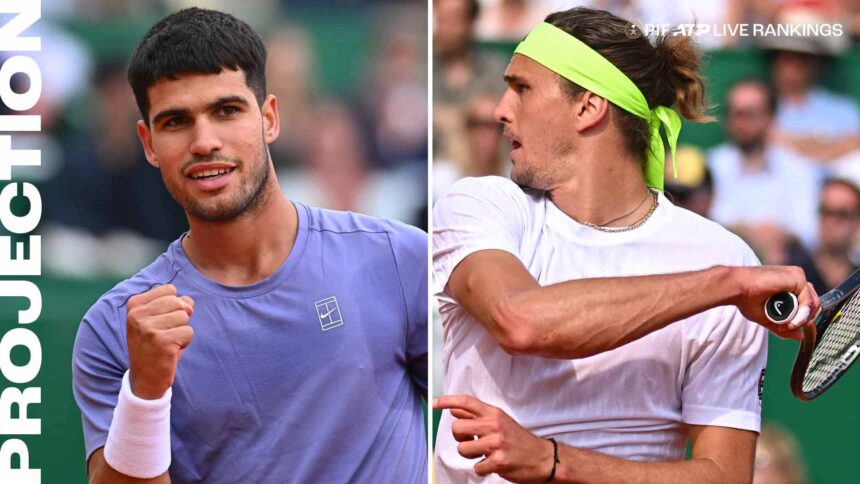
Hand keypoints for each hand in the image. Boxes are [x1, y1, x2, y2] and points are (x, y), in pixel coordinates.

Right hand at [126, 284, 194, 398]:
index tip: (159, 322)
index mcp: (135, 304)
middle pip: (178, 302)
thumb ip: (176, 304)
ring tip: (167, 342)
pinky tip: (170, 351)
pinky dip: (185, 342)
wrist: (145, 378)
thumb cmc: (155, 344)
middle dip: (179, 319)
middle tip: (164, 334)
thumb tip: (189, 305)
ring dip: (181, 331)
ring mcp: (148, 328)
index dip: (173, 306)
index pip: (170, 290)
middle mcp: (137, 314)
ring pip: (185, 317)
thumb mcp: (159, 319)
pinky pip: (188, 331)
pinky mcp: (162, 341)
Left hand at [434, 394, 553, 482]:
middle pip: (457, 428)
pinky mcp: (499, 461)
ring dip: (470, 456)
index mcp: (493, 413)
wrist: (543, 458)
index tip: (434, 403)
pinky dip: (482, 469)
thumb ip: (477, 416)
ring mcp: (496, 443)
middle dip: (459, 438)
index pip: (466, 402)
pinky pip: (476, 467)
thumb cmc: (518, 440)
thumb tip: (454, 409)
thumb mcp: (499, 421)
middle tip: (471, 442)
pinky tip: (493, 464)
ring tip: (484, 455)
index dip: (447, 400)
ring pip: (463, 449)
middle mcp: (494, 425)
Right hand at [729, 266, 819, 339]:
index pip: (806, 302)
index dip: (801, 317)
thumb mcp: (767, 317)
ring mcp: (797, 276)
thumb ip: (784, 326)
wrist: (736, 288)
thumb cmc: (746, 298)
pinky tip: (792, 320)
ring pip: (813, 302)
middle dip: (804, 319)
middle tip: (790, 327)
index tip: (789, 326)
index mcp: (788, 284)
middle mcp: (794, 278)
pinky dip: (803, 313)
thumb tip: (800, 337)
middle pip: (813, 302)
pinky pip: (808, 300)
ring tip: (789, 324)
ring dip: (803, 318)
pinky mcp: (797, 277)